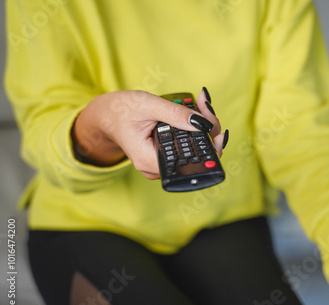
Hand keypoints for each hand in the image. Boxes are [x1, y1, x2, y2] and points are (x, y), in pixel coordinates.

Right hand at [73, 89, 225, 178]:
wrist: (105, 115)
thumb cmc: (120, 110)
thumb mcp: (148, 105)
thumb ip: (176, 114)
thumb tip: (204, 123)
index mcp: (150, 160)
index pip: (190, 161)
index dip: (208, 146)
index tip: (214, 125)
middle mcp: (157, 168)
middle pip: (195, 155)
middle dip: (206, 129)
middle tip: (205, 105)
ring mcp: (161, 163)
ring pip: (193, 149)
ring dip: (202, 126)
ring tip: (201, 103)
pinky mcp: (165, 155)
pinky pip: (186, 145)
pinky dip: (193, 128)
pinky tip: (196, 110)